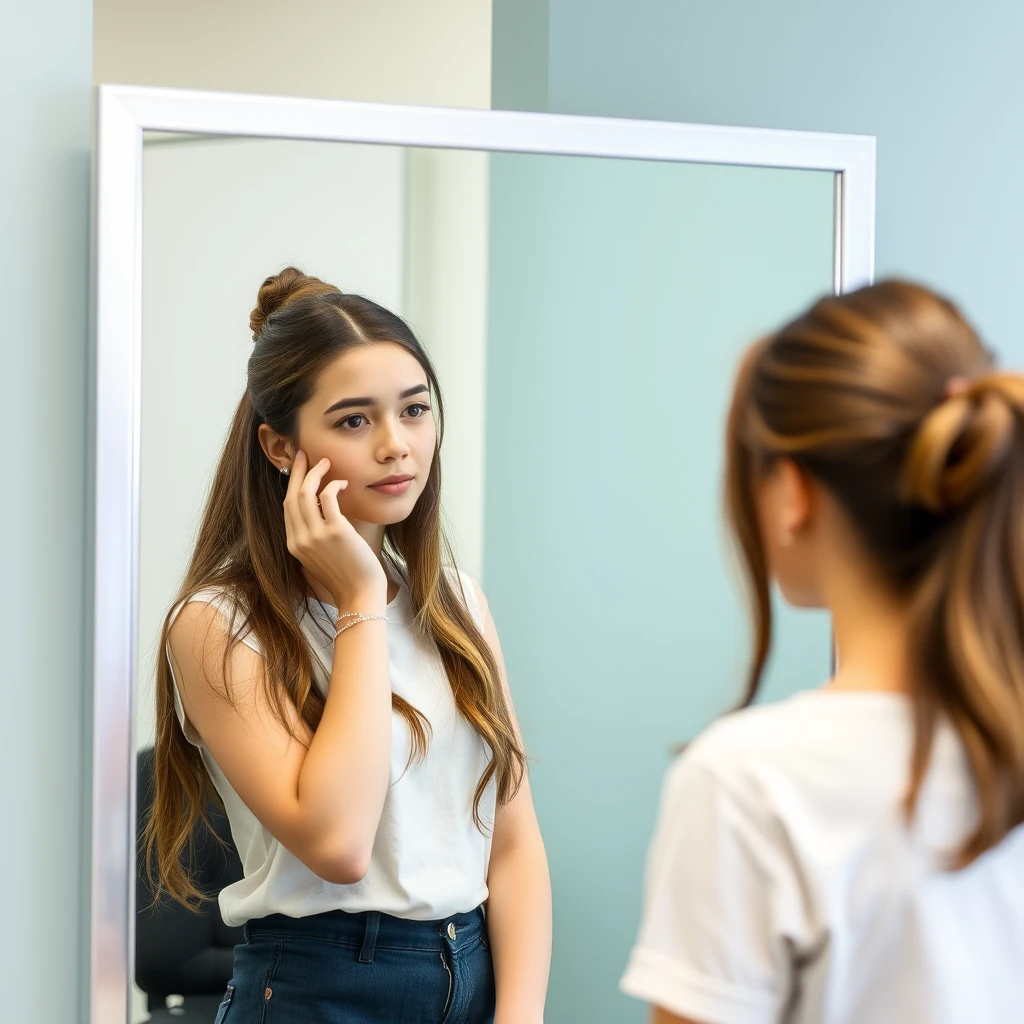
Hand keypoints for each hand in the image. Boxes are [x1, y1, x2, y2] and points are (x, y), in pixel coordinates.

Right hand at [282, 451, 386, 605]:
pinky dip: (334, 485)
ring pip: (305, 493)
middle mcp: (300, 539)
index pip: (287, 507)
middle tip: (306, 455)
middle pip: (291, 496)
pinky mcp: (335, 532)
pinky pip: (328, 498)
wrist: (360, 595)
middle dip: (298, 472)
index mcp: (294, 545)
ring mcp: (315, 536)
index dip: (292, 485)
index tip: (299, 469)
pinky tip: (343, 483)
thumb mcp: (320, 557)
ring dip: (315, 473)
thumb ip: (314, 538)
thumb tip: (321, 513)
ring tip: (325, 462)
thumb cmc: (347, 577)